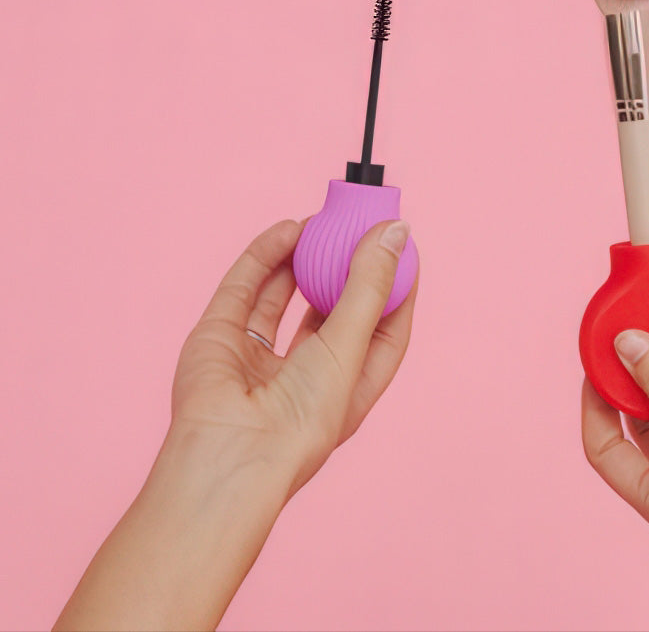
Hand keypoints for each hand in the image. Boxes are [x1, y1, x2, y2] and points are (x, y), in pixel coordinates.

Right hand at [171, 218, 417, 493]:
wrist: (231, 455)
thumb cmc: (303, 419)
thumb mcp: (350, 346)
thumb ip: (369, 286)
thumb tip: (397, 231)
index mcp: (348, 386)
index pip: (382, 329)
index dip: (394, 289)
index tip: (402, 246)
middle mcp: (305, 372)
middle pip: (332, 308)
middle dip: (346, 266)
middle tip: (359, 222)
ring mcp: (260, 356)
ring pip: (286, 294)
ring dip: (305, 257)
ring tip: (324, 219)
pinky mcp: (220, 339)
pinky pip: (246, 288)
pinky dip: (266, 257)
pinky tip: (289, 230)